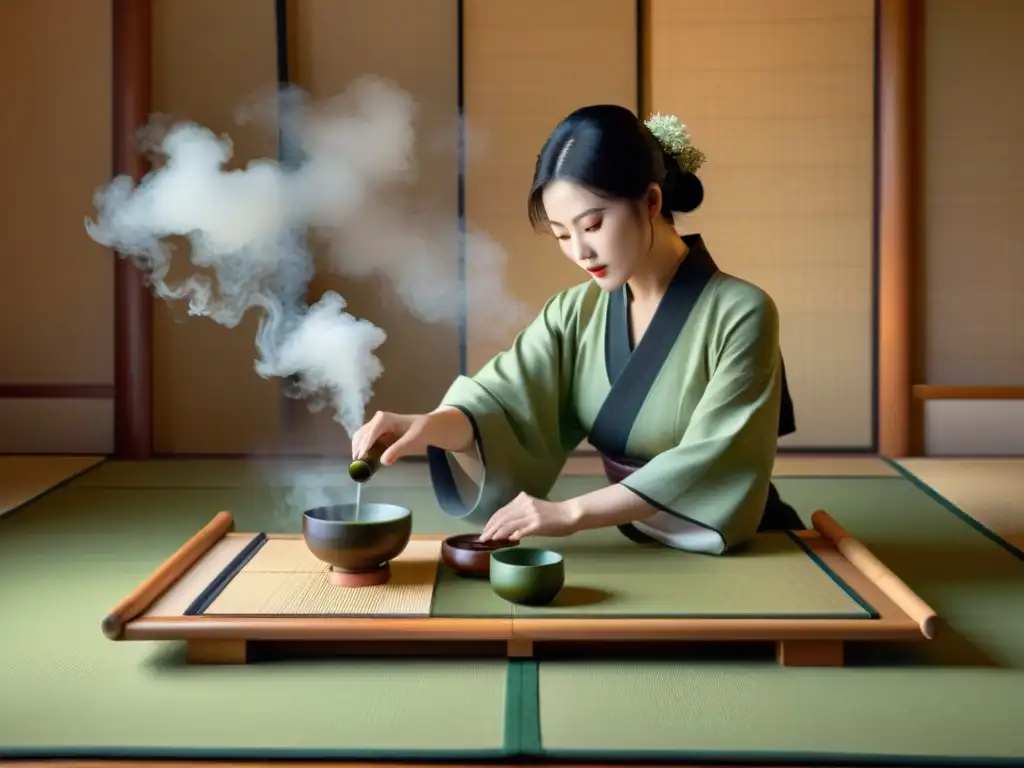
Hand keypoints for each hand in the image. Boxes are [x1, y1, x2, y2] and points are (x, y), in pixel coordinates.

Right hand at [351, 407, 472, 465]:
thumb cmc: (424, 433)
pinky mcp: (377, 436)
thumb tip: (383, 461)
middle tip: (358, 467)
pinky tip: (365, 462)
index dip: (364, 446)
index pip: (370, 433)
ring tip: (360, 467)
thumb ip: (398, 450)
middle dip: (358, 450)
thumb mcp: (413, 441)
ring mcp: (376, 428)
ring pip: (360, 439)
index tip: (361, 459)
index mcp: (384, 419)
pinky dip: (363, 452)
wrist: (431, 428)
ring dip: (358, 451)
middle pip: (361, 435)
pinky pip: (366, 443)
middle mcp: (377, 421)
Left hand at [478, 492, 580, 541]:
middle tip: (482, 538)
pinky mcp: (537, 524)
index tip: (485, 530)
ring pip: (508, 524)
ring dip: (497, 533)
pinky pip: (521, 530)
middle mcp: (525, 504)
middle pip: (502, 517)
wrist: (571, 514)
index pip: (502, 511)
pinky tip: (506, 541)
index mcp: (522, 500)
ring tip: (490, 541)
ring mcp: (531, 514)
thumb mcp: (534, 510)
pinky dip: (512, 536)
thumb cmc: (553, 515)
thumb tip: (506, 530)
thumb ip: (520, 515)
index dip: (491, 522)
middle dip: (490, 528)